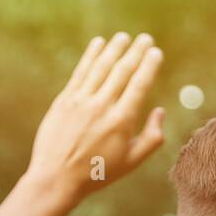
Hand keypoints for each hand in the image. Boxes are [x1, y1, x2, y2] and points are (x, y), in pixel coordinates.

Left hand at [23, 32, 165, 203]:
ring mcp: (81, 101)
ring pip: (101, 67)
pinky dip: (91, 56)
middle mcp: (102, 106)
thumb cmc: (98, 173)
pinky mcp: (64, 100)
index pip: (139, 84)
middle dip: (136, 51)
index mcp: (121, 121)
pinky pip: (80, 72)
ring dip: (114, 48)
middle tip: (146, 38)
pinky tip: (99, 43)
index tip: (156, 52)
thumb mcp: (132, 162)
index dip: (149, 65)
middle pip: (122, 70)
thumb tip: (159, 111)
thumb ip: (152, 137)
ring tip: (124, 37)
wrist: (56, 178)